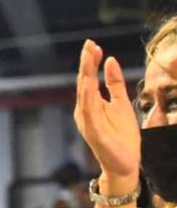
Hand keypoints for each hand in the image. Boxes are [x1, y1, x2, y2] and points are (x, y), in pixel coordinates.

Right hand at [73, 40, 139, 184]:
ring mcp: (88, 122)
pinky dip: (88, 98)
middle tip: (89, 44)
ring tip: (88, 59)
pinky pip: (89, 113)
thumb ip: (115, 83)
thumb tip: (110, 60)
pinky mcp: (94, 133)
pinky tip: (89, 85)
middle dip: (86, 64)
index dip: (90, 61)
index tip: (93, 44)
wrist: (124, 163)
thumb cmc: (122, 136)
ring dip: (85, 76)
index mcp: (91, 104)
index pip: (89, 78)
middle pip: (83, 83)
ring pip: (84, 95)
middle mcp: (85, 112)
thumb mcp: (122, 103)